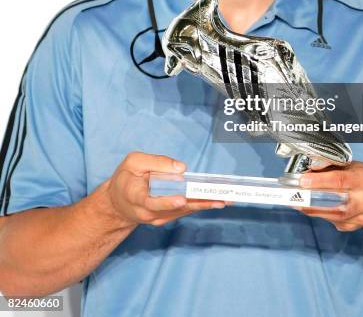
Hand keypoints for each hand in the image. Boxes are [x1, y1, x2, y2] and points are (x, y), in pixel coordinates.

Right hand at [106, 151, 227, 226]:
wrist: (118, 203)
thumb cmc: (126, 178)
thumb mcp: (134, 162)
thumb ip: (156, 162)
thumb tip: (182, 168)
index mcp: (136, 196)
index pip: (152, 201)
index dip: (167, 201)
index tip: (181, 199)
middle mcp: (148, 212)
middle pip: (176, 208)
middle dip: (200, 203)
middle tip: (221, 199)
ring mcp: (158, 218)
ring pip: (185, 210)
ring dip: (206, 204)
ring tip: (227, 198)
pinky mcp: (167, 218)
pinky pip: (186, 210)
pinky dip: (202, 204)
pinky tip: (218, 200)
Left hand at [296, 161, 362, 231]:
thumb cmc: (361, 176)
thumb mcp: (350, 165)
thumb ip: (330, 166)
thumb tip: (309, 169)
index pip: (340, 181)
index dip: (320, 181)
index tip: (303, 180)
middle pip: (337, 203)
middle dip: (313, 200)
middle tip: (294, 196)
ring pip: (334, 216)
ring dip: (313, 210)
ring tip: (297, 202)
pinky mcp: (357, 226)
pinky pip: (335, 222)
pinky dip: (322, 215)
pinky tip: (312, 208)